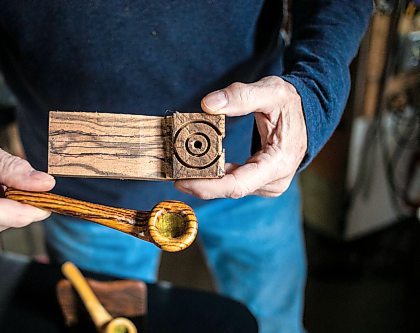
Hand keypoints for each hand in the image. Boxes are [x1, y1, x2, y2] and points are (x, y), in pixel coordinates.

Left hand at [175, 76, 306, 198]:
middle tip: (172, 175)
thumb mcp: (271, 91)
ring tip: (179, 170)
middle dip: (201, 184)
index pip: (238, 185)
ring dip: (206, 181)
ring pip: (230, 188)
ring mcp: (268, 184)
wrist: (308, 115)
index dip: (209, 186)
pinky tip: (196, 169)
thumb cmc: (291, 104)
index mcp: (278, 163)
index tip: (182, 182)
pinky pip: (234, 182)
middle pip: (231, 189)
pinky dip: (215, 177)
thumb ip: (241, 96)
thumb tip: (208, 104)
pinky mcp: (260, 182)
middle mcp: (274, 181)